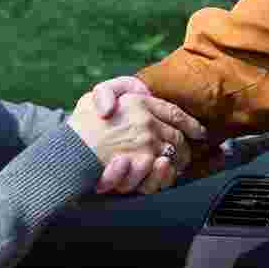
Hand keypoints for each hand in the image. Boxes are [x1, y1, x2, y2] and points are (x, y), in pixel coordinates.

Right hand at [69, 88, 205, 194]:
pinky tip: (160, 175)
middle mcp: (147, 121)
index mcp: (139, 102)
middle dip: (184, 148)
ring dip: (176, 164)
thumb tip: (135, 95)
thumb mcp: (96, 96)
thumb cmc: (81, 125)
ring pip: (173, 156)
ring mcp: (146, 144)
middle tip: (185, 156)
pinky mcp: (142, 164)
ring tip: (173, 168)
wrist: (69, 151)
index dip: (189, 123)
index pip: (174, 113)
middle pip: (177, 137)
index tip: (199, 132)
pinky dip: (164, 176)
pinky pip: (161, 172)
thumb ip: (115, 91)